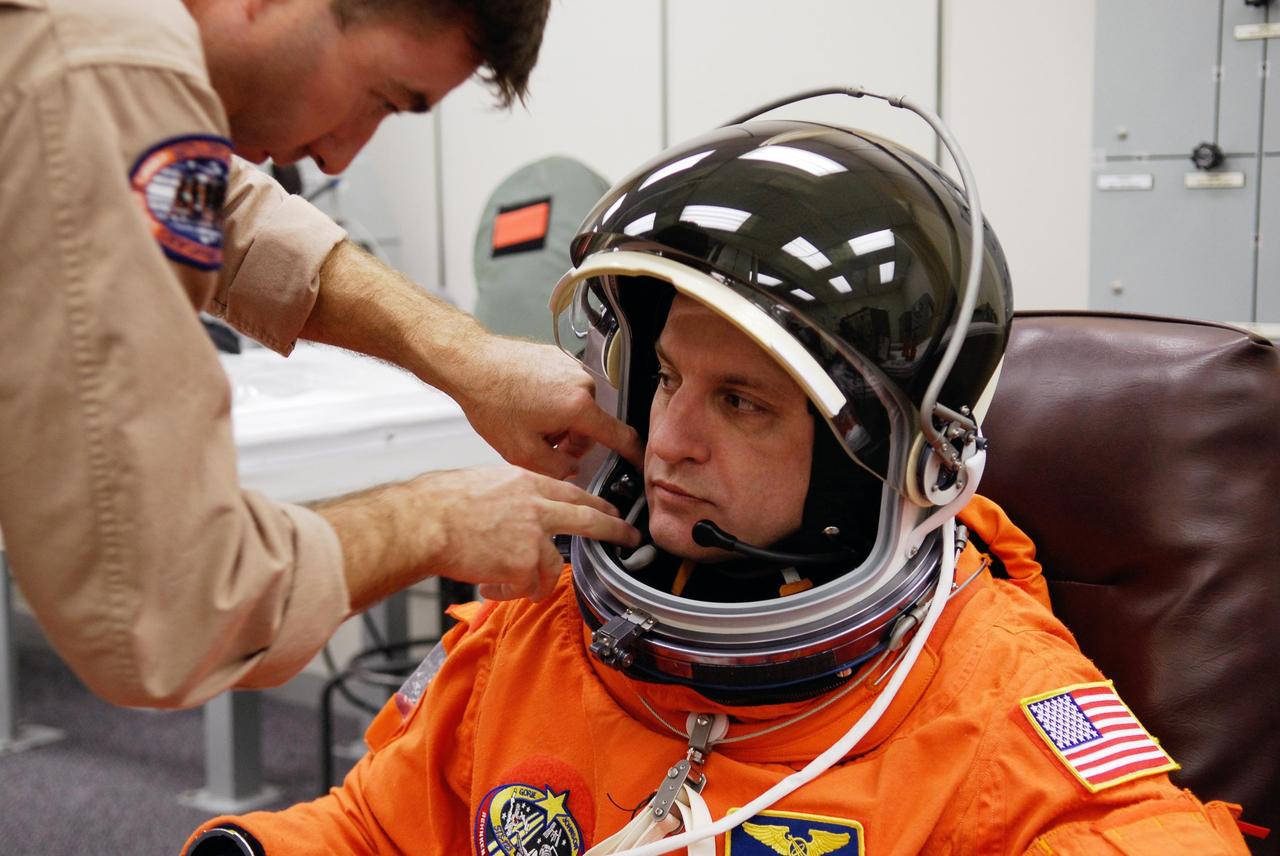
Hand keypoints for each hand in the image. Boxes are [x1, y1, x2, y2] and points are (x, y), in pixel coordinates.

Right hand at [408, 465, 640, 601]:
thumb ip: (509, 496)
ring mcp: (533, 538)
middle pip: (589, 519)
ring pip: (554, 566)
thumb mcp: (483, 482)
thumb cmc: (439, 502)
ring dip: (538, 581)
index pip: (572, 492)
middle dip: (614, 530)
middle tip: (628, 537)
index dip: (594, 503)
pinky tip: (490, 587)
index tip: (608, 509)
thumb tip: (514, 508)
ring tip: (519, 587)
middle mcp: (536, 508)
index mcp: (526, 483)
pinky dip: (509, 592)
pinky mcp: (522, 565)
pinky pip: (526, 587)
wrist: (425, 522)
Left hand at [454, 336, 642, 478]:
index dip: (632, 454)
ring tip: (527, 421)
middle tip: (541, 444)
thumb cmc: (491, 400)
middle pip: (590, 425)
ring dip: (559, 421)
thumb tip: (570, 469)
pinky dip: (551, 401)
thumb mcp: (521, 452)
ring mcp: (570, 366)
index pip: (619, 435)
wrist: (471, 363)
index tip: (639, 462)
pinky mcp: (557, 357)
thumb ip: (555, 469)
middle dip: (570, 440)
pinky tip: (524, 404)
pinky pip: (564, 389)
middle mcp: (581, 382)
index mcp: (579, 406)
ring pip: (576, 408)